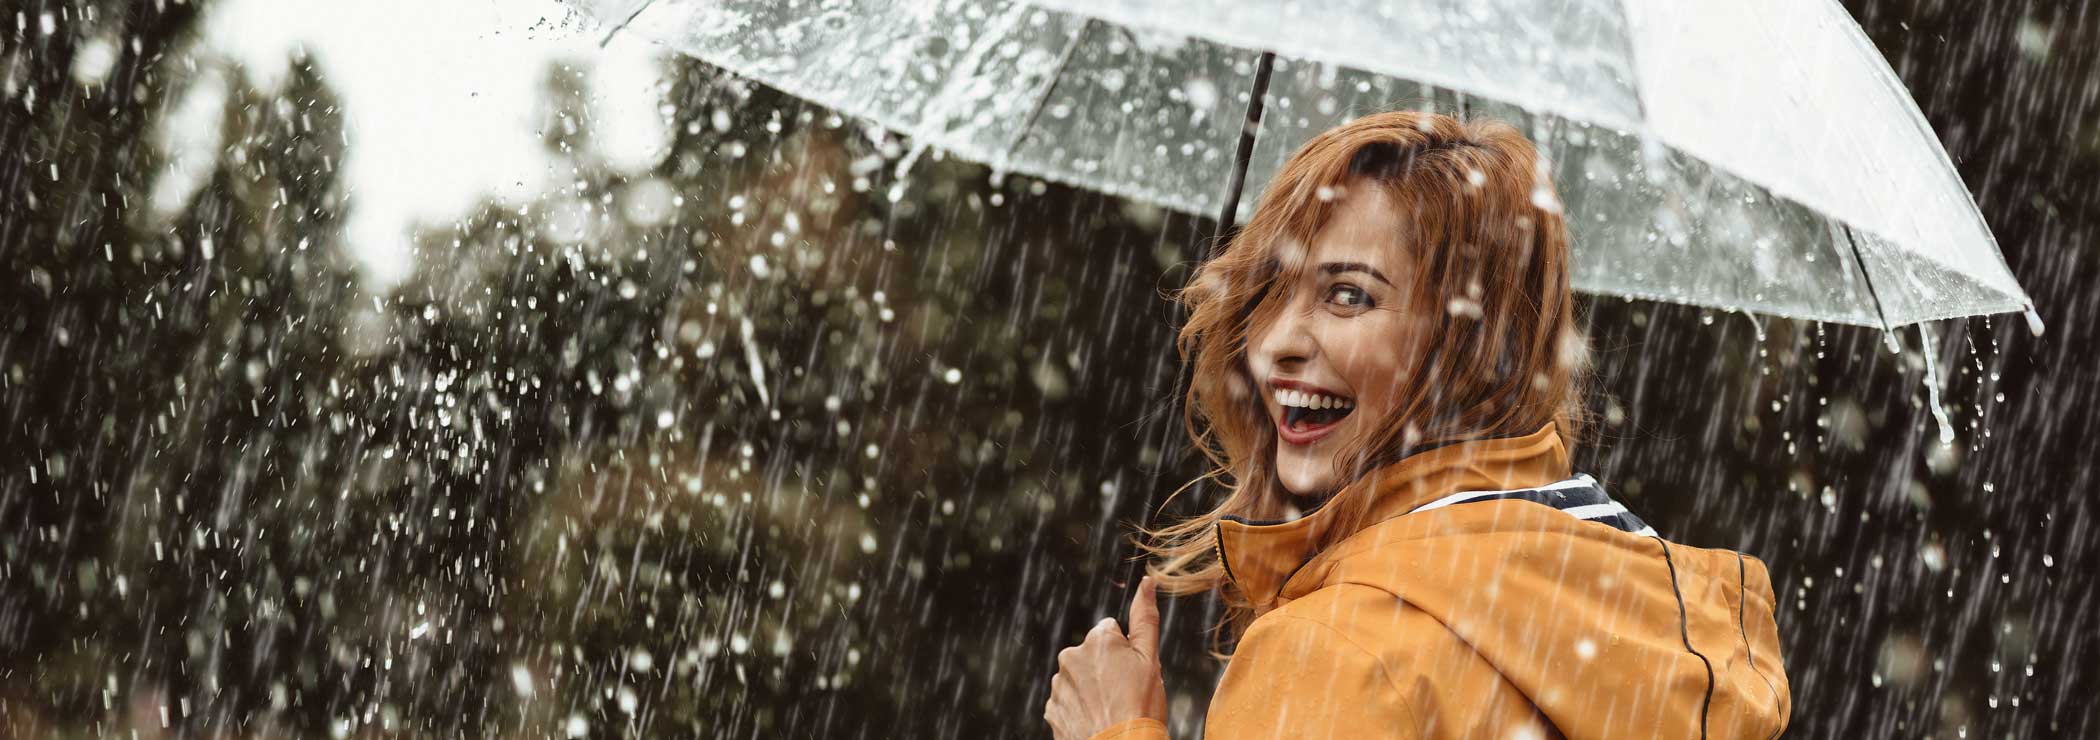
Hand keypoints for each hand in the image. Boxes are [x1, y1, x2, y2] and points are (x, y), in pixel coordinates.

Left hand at [1044, 575, 1168, 739]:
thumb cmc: (1140, 706)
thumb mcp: (1151, 659)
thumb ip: (1145, 617)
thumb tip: (1146, 581)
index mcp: (1097, 639)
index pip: (1111, 633)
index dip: (1126, 653)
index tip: (1132, 673)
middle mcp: (1071, 656)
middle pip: (1092, 655)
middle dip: (1105, 669)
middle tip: (1123, 693)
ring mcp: (1058, 684)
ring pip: (1079, 678)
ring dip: (1091, 689)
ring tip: (1109, 709)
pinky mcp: (1052, 709)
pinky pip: (1068, 701)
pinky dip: (1079, 709)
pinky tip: (1095, 720)